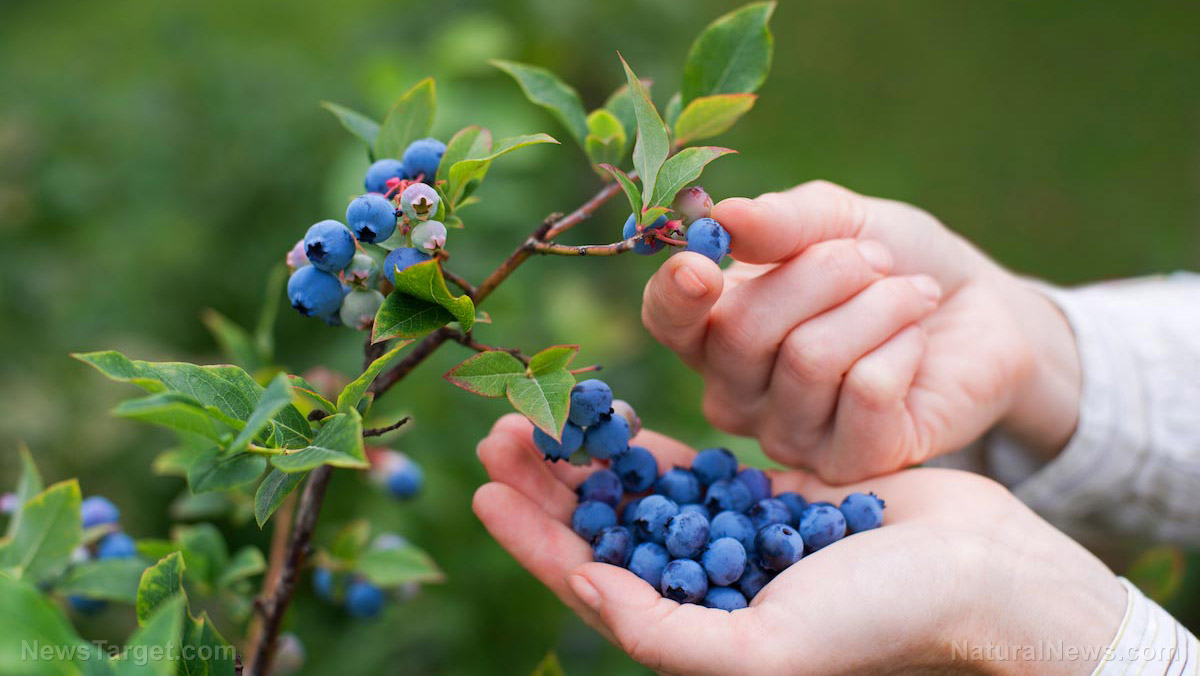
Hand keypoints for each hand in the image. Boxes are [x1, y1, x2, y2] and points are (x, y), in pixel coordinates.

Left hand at [474, 414, 1124, 675]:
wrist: (978, 575)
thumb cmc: (879, 623)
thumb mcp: (765, 650)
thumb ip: (667, 633)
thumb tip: (586, 588)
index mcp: (693, 632)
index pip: (588, 583)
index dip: (531, 539)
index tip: (484, 489)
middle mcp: (702, 588)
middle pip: (602, 531)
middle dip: (547, 485)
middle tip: (500, 432)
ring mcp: (732, 539)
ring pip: (637, 494)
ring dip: (587, 457)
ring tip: (541, 414)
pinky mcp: (765, 497)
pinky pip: (691, 467)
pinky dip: (649, 444)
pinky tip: (614, 416)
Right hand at [642, 181, 1081, 481]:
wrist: (979, 311)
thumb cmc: (892, 262)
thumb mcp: (840, 220)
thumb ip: (782, 222)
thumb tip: (723, 217)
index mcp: (715, 328)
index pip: (667, 321)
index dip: (675, 296)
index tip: (702, 266)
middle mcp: (737, 392)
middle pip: (743, 331)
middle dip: (823, 273)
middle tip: (875, 260)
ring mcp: (789, 436)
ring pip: (810, 359)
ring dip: (878, 305)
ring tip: (911, 295)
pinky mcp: (850, 464)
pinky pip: (866, 392)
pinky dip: (903, 346)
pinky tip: (915, 344)